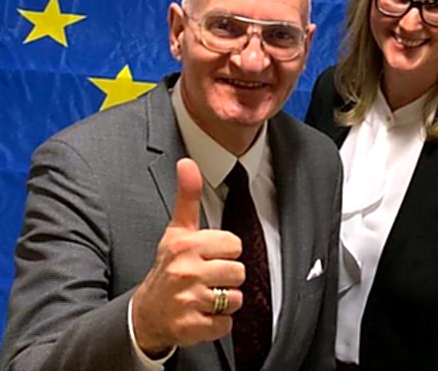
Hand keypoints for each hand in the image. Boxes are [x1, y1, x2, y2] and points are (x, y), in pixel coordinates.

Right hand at [132, 158, 243, 356]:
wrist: (146, 313)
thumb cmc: (168, 266)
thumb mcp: (176, 230)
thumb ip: (187, 196)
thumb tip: (187, 162)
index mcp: (185, 245)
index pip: (234, 244)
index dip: (225, 251)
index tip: (209, 255)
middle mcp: (185, 272)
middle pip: (238, 272)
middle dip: (227, 276)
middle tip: (208, 277)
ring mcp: (188, 301)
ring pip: (235, 298)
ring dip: (224, 300)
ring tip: (206, 295)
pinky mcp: (192, 328)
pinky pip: (226, 324)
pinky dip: (218, 322)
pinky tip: (202, 314)